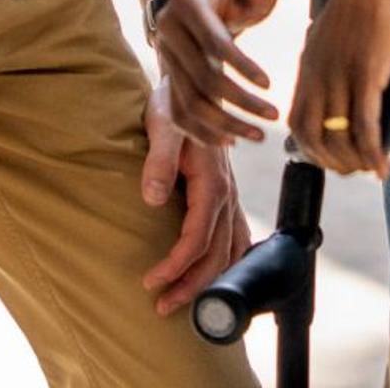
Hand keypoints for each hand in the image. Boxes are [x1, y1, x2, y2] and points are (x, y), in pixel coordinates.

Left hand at [136, 84, 250, 312]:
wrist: (198, 80)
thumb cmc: (178, 102)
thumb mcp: (164, 125)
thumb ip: (158, 162)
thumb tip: (152, 200)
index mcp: (213, 180)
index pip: (198, 236)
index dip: (176, 265)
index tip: (151, 282)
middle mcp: (227, 192)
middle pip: (217, 253)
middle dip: (191, 285)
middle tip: (162, 307)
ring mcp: (231, 195)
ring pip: (231, 249)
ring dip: (209, 280)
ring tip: (183, 303)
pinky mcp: (228, 194)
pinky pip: (238, 237)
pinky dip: (231, 262)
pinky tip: (220, 276)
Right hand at [149, 0, 286, 144]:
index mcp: (187, 0)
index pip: (214, 42)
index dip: (242, 66)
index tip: (270, 85)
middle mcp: (168, 28)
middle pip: (202, 78)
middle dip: (241, 101)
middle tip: (273, 115)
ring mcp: (163, 55)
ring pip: (189, 102)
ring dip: (224, 125)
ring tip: (258, 135)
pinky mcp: (166, 77)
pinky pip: (179, 113)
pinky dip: (203, 132)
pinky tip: (231, 140)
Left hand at [286, 0, 389, 177]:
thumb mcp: (342, 35)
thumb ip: (341, 66)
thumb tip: (360, 101)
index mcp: (309, 63)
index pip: (298, 120)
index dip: (313, 148)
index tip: (333, 159)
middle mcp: (318, 72)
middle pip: (312, 135)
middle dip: (332, 162)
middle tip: (353, 170)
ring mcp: (341, 73)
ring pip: (339, 135)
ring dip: (354, 161)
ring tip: (370, 169)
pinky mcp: (366, 71)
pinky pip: (365, 124)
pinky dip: (372, 150)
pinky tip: (381, 164)